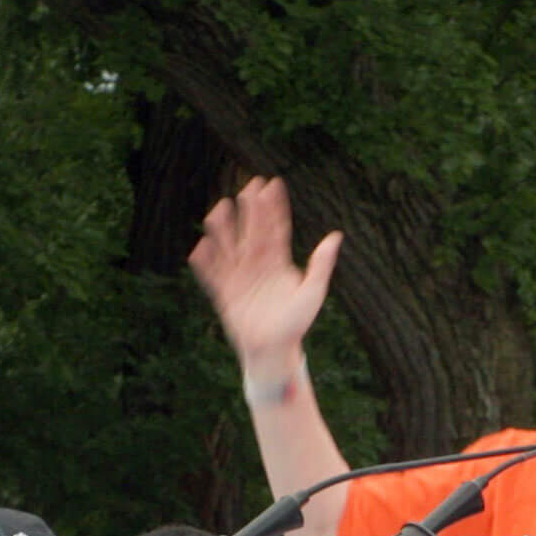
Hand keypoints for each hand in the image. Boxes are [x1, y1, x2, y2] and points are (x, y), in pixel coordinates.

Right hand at [188, 176, 343, 380]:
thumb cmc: (296, 323)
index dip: (273, 208)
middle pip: (251, 231)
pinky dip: (206, 264)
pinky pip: (212, 276)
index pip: (274, 229)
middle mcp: (257, 265)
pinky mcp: (224, 294)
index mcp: (278, 262)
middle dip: (250, 209)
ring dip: (224, 228)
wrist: (274, 350)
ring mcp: (239, 277)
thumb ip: (321, 264)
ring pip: (229, 247)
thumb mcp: (313, 291)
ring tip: (220, 207)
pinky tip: (199, 248)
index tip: (272, 184)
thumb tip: (336, 236)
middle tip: (249, 184)